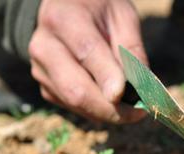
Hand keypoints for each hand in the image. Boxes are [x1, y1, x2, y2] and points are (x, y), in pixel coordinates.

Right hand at [28, 0, 146, 122]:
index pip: (87, 53)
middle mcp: (44, 46)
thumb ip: (131, 50)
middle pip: (76, 89)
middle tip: (138, 113)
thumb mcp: (122, 16)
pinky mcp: (45, 87)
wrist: (66, 9)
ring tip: (130, 108)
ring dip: (106, 113)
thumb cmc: (98, 10)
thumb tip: (143, 88)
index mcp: (63, 19)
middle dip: (110, 109)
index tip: (129, 96)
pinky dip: (96, 111)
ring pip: (74, 104)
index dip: (109, 78)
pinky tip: (110, 101)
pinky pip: (72, 108)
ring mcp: (41, 69)